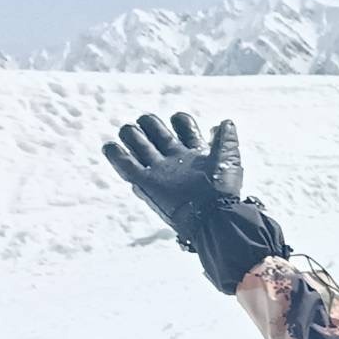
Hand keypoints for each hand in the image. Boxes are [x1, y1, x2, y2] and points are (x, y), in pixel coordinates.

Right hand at [102, 113, 242, 239]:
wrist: (211, 217)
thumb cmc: (222, 191)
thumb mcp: (228, 161)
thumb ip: (225, 140)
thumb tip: (225, 122)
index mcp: (195, 153)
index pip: (183, 127)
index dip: (180, 121)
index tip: (180, 122)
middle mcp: (175, 160)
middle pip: (156, 131)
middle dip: (150, 123)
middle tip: (150, 126)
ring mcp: (160, 171)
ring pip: (139, 144)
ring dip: (132, 135)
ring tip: (130, 133)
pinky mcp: (146, 183)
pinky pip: (126, 166)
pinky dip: (115, 155)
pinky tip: (110, 147)